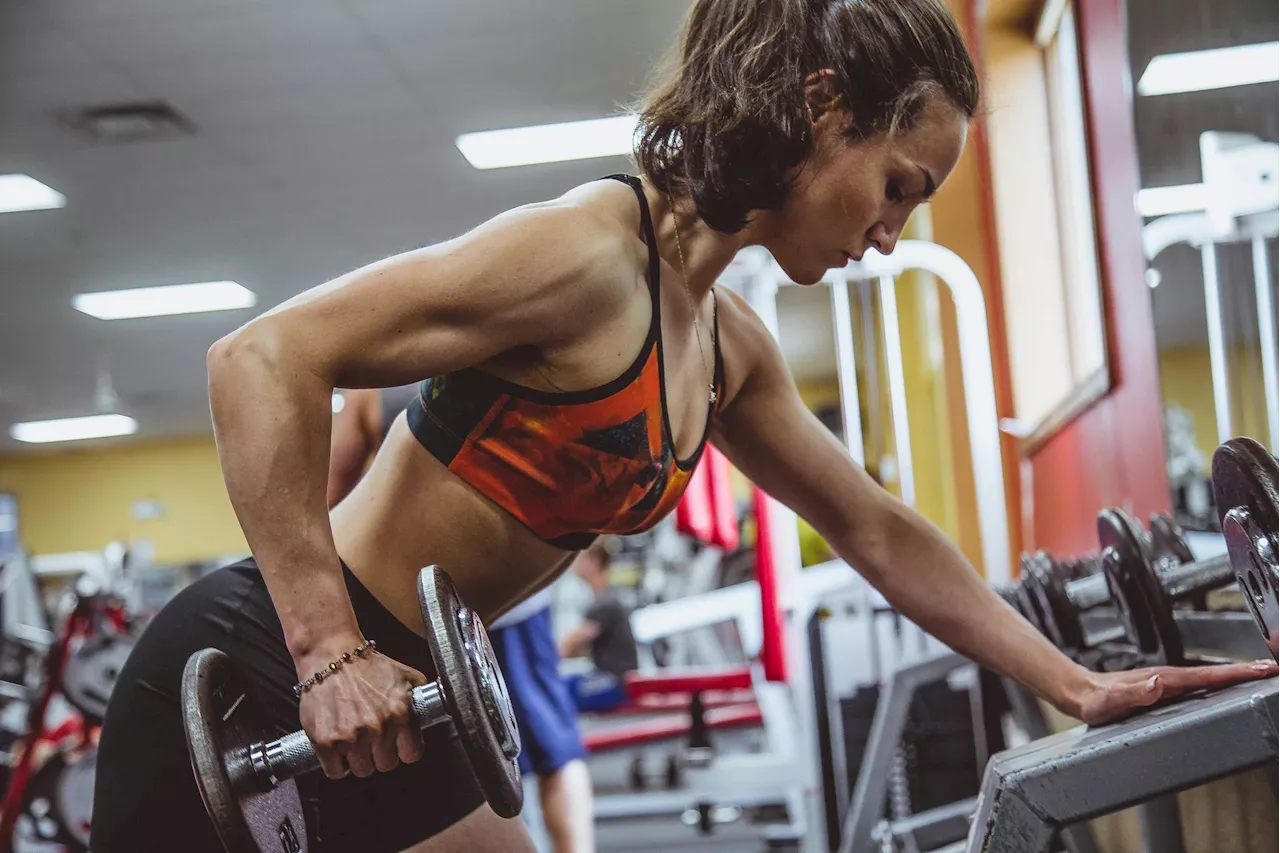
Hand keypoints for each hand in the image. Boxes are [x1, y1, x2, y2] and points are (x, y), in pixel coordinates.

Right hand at [296, 639, 428, 778]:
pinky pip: (335, 771)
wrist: (329, 655)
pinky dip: (336, 764)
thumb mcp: (404, 675)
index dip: (404, 750)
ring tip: (354, 740)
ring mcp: (350, 736)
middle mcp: (377, 727)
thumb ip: (420, 697)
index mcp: (400, 712)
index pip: (411, 754)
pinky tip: (339, 749)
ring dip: (358, 759)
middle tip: (372, 739)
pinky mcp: (325, 741)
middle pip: (385, 765)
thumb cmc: (366, 665)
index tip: (397, 746)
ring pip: (361, 770)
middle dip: (379, 754)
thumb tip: (433, 710)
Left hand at [1070, 659, 1277, 725]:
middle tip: (1274, 671)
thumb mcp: (1112, 701)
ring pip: (1208, 678)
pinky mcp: (1163, 688)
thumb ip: (1134, 693)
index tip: (1262, 670)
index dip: (1236, 674)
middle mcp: (1168, 678)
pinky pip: (1197, 685)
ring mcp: (1167, 682)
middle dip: (1245, 672)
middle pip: (1214, 674)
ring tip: (1261, 677)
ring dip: (1235, 676)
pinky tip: (1226, 689)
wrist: (1080, 693)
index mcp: (1164, 680)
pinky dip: (1218, 683)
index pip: (1207, 676)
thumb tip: (1158, 683)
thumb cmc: (1095, 700)